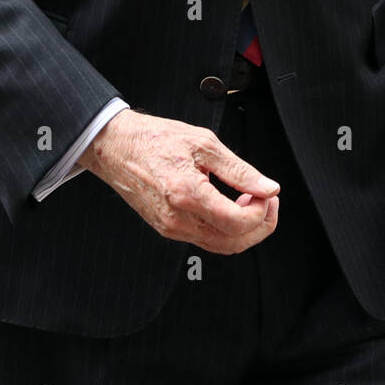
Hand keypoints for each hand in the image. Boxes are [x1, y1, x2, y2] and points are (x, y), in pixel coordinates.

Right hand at [79, 109, 279, 254]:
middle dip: (260, 225)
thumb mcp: (203, 142)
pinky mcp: (167, 229)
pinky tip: (228, 204)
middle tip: (266, 200)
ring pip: (220, 246)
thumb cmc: (153, 139)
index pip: (237, 221)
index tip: (267, 193)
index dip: (261, 211)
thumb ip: (239, 170)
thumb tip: (267, 187)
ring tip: (249, 200)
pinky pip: (205, 239)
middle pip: (233, 243)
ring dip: (243, 229)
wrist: (116, 146)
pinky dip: (224, 228)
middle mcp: (178, 219)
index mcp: (187, 194)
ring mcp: (171, 228)